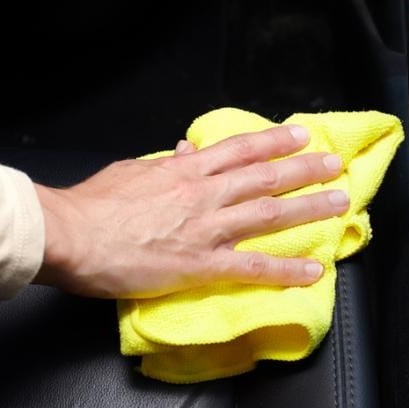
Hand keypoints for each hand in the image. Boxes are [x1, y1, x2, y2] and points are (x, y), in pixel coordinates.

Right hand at [33, 125, 347, 297]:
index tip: (300, 136)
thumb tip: (186, 151)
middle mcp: (204, 194)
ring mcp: (206, 229)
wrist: (70, 234)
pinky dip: (286, 269)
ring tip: (338, 204)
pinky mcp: (201, 265)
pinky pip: (253, 268)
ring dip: (308, 208)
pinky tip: (313, 270)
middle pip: (265, 178)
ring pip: (269, 215)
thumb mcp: (132, 171)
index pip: (240, 150)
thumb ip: (165, 163)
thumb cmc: (93, 204)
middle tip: (334, 165)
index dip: (274, 142)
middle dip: (304, 170)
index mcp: (185, 170)